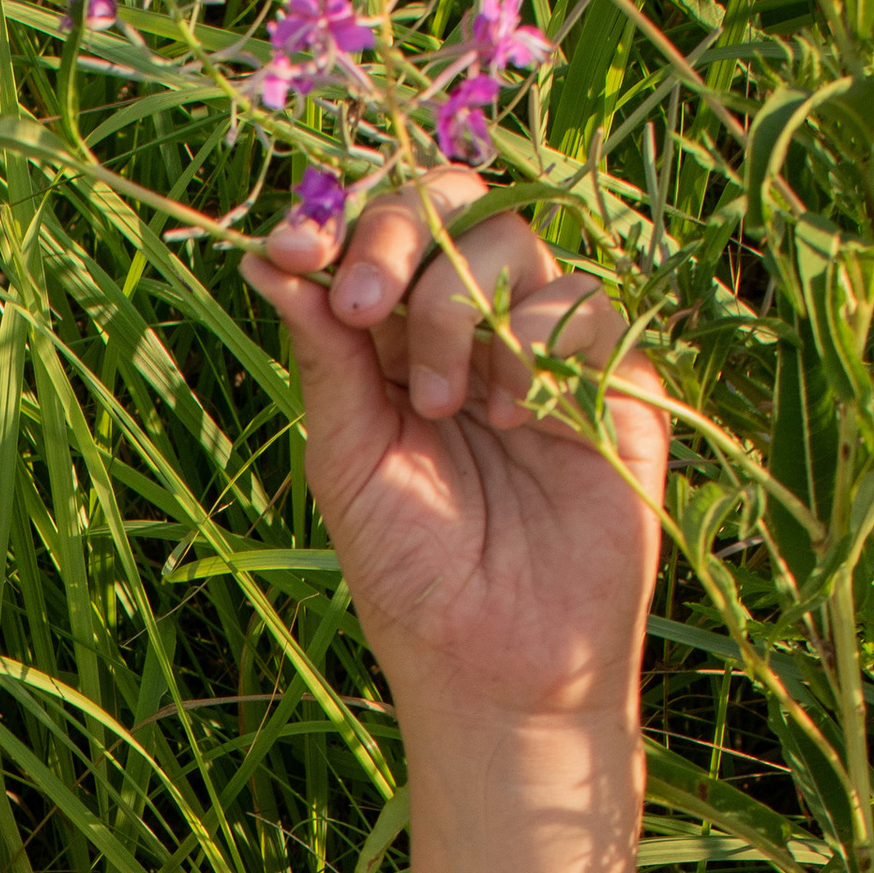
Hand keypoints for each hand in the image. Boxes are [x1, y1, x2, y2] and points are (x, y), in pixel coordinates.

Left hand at [244, 175, 667, 729]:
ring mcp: (540, 346)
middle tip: (368, 305)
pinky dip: (538, 341)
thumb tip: (264, 258)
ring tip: (447, 407)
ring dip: (460, 311)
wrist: (499, 664)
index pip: (373, 239)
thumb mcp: (348, 462)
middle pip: (447, 208)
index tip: (293, 248)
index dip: (337, 224)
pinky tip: (518, 421)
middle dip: (398, 236)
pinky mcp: (610, 375)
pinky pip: (582, 299)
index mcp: (390, 347)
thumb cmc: (412, 577)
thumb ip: (323, 357)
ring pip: (511, 241)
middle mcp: (467, 330)